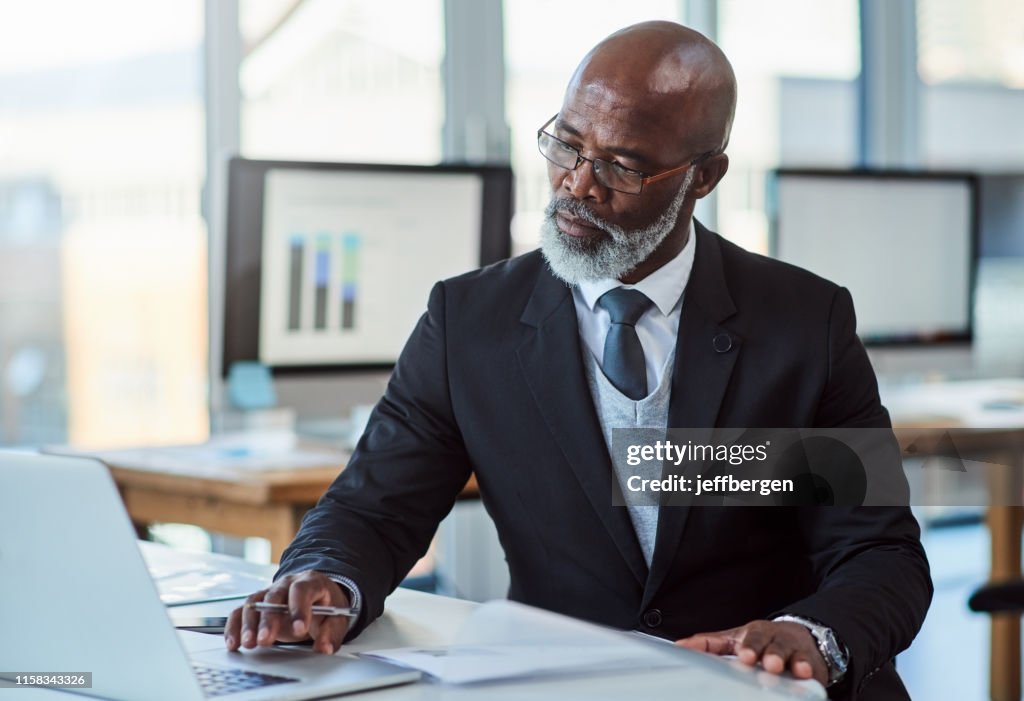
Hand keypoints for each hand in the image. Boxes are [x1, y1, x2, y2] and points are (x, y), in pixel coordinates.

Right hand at [225, 571, 350, 654]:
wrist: (318, 597)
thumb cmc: (327, 607)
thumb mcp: (337, 619)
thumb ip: (331, 634)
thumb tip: (324, 649)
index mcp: (310, 582)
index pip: (302, 590)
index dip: (299, 608)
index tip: (299, 630)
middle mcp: (287, 584)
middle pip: (273, 596)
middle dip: (268, 619)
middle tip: (266, 640)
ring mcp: (269, 593)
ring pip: (253, 602)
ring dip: (248, 624)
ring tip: (248, 643)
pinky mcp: (257, 605)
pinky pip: (240, 612)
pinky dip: (235, 627)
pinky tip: (233, 643)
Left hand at [676, 620, 827, 685]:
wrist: (799, 636)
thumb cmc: (759, 641)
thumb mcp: (734, 639)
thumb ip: (709, 644)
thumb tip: (680, 646)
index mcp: (755, 634)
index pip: (751, 638)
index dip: (749, 647)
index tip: (745, 656)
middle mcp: (776, 640)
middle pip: (774, 645)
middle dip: (771, 654)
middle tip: (769, 664)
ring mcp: (796, 652)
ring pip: (795, 655)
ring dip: (793, 662)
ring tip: (792, 669)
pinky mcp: (812, 666)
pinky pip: (813, 668)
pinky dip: (810, 672)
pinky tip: (808, 675)